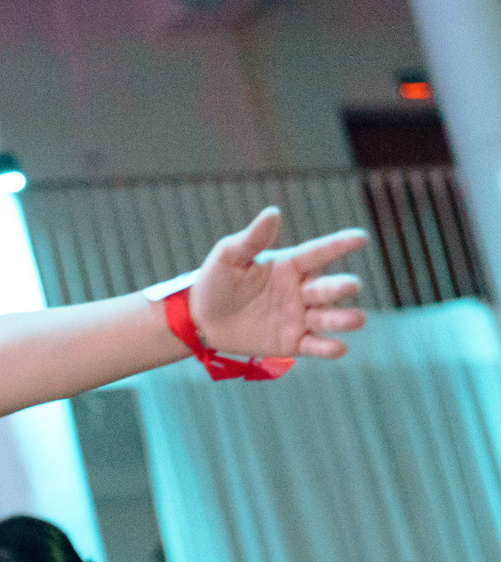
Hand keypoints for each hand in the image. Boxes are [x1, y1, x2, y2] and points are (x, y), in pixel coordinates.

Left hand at [187, 208, 364, 358]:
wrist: (200, 320)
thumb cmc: (215, 282)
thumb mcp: (228, 257)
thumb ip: (251, 239)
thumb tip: (272, 213)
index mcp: (290, 265)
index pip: (319, 253)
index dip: (339, 245)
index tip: (361, 238)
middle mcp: (301, 290)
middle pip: (329, 288)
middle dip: (341, 287)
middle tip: (350, 286)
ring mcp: (300, 317)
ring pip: (329, 317)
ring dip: (344, 318)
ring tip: (356, 319)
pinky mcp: (293, 342)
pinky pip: (315, 346)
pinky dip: (328, 348)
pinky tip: (337, 348)